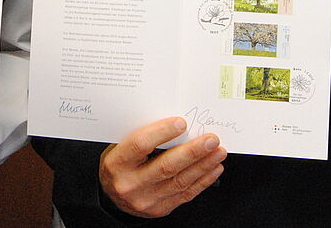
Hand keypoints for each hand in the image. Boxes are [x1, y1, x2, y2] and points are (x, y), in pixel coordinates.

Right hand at [99, 116, 226, 218]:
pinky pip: (186, 194)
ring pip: (180, 181)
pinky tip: (213, 168)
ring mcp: (146, 199)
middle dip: (192, 151)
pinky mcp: (160, 209)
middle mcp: (131, 184)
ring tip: (218, 152)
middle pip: (166, 166)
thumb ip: (141, 136)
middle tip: (210, 139)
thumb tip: (175, 122)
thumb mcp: (119, 147)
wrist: (112, 198)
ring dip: (203, 165)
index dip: (162, 132)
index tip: (181, 123)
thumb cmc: (119, 165)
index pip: (140, 145)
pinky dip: (203, 180)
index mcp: (117, 163)